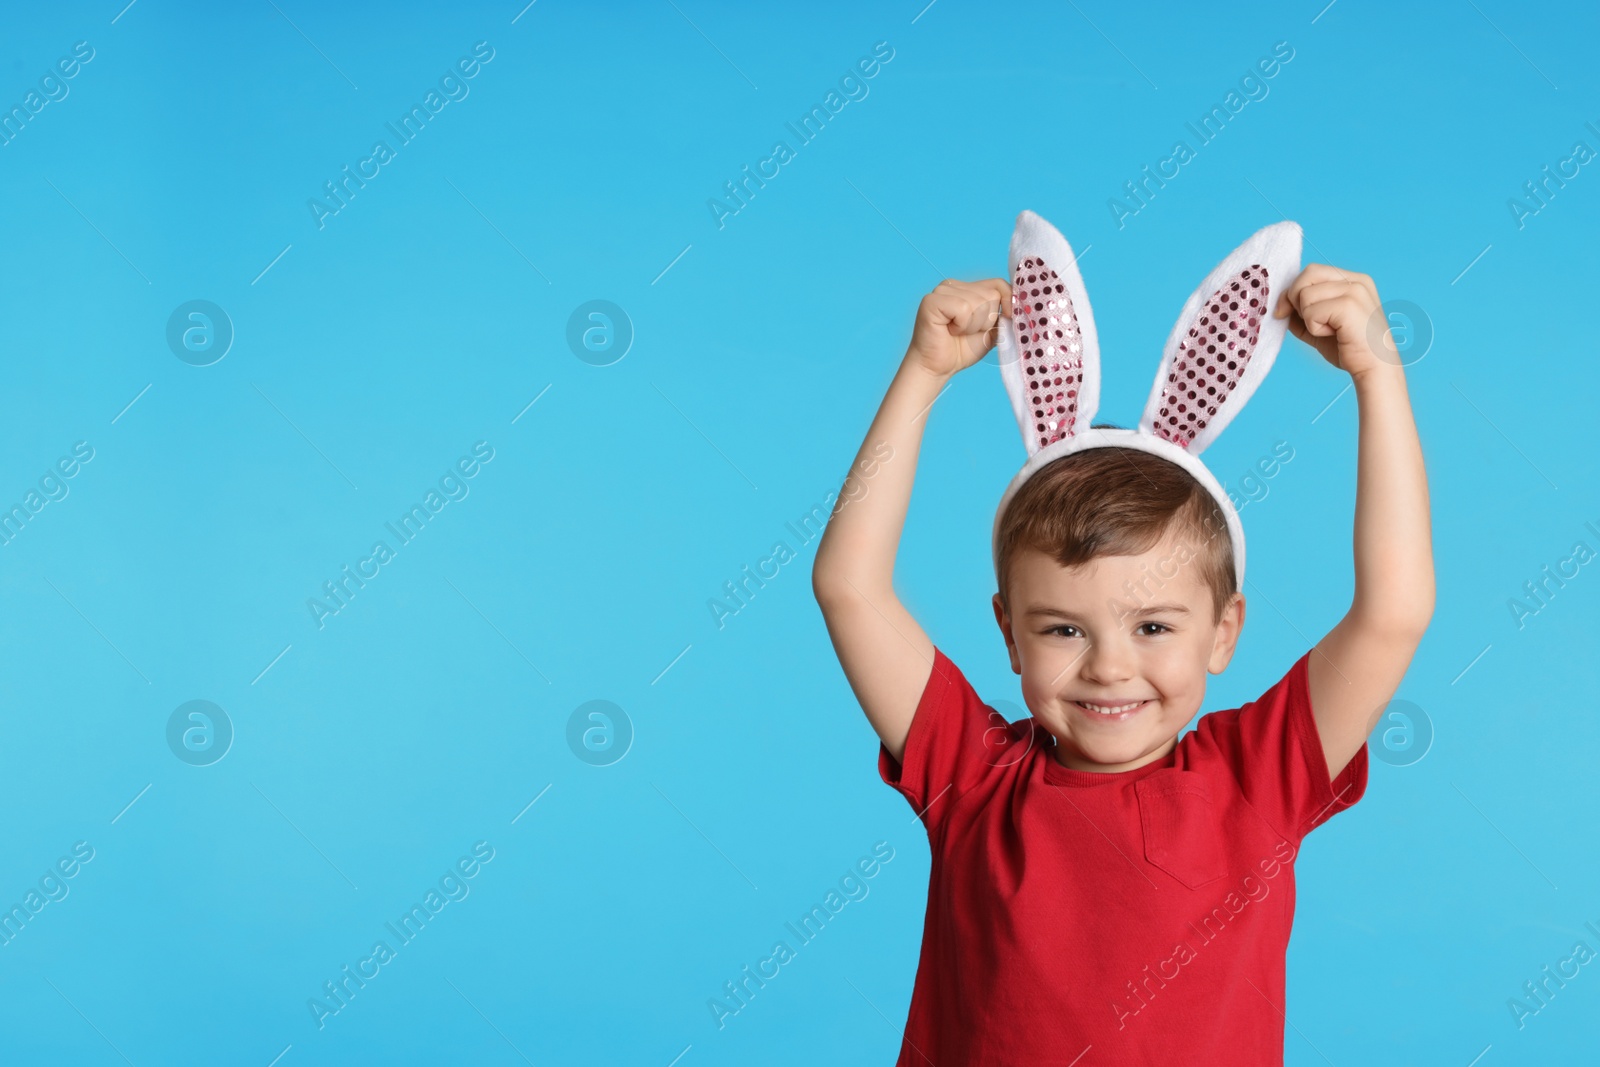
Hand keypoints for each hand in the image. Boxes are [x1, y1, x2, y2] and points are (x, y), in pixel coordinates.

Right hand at [906, 278, 1011, 378]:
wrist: (938, 368)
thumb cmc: (961, 349)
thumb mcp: (991, 330)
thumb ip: (1004, 314)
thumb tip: (1022, 303)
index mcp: (967, 288)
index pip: (998, 284)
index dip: (1008, 301)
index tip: (1008, 318)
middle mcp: (953, 285)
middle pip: (991, 294)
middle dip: (986, 320)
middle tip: (967, 331)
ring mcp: (941, 290)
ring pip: (978, 302)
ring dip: (973, 325)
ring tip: (957, 332)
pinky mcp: (932, 301)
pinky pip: (963, 308)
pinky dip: (962, 325)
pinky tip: (949, 330)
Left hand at [1274, 264, 1395, 378]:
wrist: (1374, 368)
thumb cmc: (1349, 348)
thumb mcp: (1319, 325)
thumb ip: (1301, 312)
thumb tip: (1281, 305)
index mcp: (1353, 280)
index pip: (1312, 271)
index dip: (1293, 290)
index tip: (1284, 311)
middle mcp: (1356, 280)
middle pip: (1308, 274)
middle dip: (1295, 299)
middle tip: (1308, 321)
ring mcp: (1354, 290)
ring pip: (1305, 294)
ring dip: (1308, 319)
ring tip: (1329, 330)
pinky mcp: (1349, 305)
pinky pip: (1311, 312)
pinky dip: (1314, 328)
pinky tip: (1334, 334)